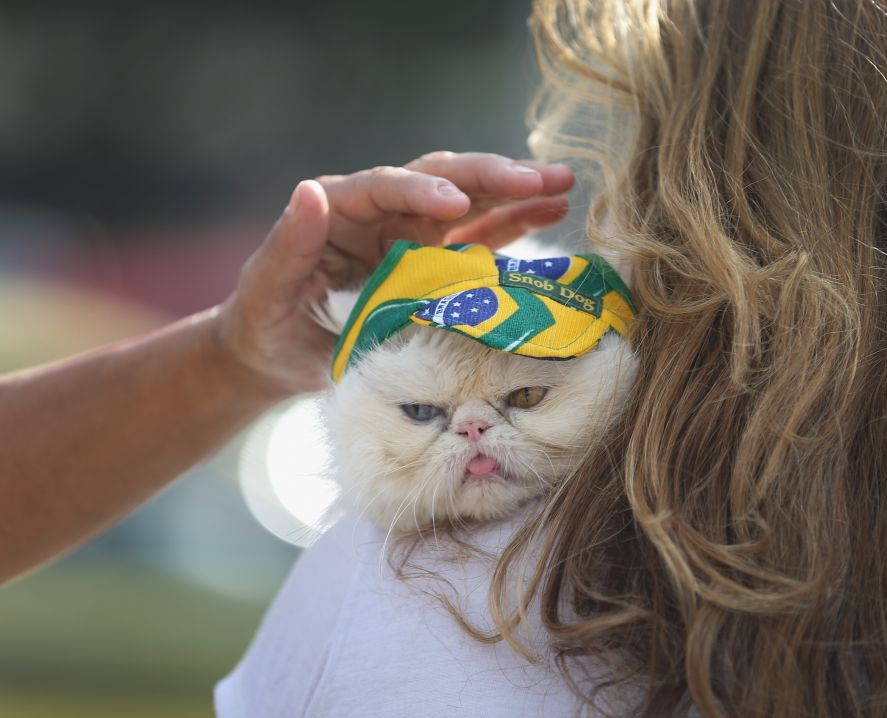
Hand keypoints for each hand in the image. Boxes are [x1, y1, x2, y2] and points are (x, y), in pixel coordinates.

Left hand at [216, 151, 574, 395]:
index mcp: (342, 209)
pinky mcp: (435, 263)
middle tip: (540, 178)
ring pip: (472, 202)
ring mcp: (414, 236)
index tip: (456, 204)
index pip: (385, 187)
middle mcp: (384, 213)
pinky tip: (552, 213)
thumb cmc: (266, 322)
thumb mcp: (268, 287)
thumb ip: (290, 243)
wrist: (277, 355)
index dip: (421, 191)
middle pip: (442, 180)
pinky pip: (481, 239)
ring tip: (563, 185)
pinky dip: (515, 225)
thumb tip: (310, 191)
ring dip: (516, 192)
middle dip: (491, 176)